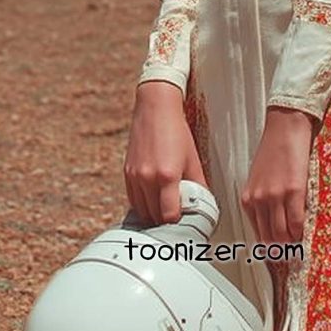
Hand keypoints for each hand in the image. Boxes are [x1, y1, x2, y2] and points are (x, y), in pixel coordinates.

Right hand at [124, 81, 206, 226]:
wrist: (155, 109)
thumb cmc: (177, 131)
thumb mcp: (193, 159)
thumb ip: (198, 184)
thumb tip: (203, 204)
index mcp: (167, 176)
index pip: (169, 216)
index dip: (178, 222)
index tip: (185, 220)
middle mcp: (148, 178)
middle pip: (154, 217)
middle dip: (166, 221)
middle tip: (177, 219)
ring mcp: (135, 176)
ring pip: (142, 211)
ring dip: (153, 215)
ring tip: (165, 211)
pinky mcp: (127, 172)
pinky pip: (133, 200)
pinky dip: (142, 205)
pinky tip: (153, 201)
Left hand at [241, 106, 316, 245]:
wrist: (285, 127)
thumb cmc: (274, 150)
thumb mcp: (259, 178)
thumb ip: (262, 201)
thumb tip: (272, 223)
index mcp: (248, 198)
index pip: (258, 234)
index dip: (270, 248)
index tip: (278, 255)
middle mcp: (259, 200)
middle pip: (269, 238)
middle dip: (281, 250)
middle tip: (292, 254)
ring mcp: (275, 196)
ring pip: (282, 235)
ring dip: (292, 244)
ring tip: (300, 246)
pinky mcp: (293, 191)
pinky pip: (297, 223)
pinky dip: (301, 232)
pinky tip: (306, 232)